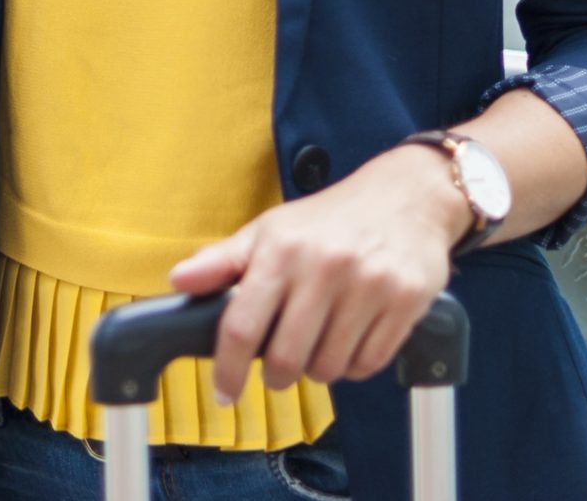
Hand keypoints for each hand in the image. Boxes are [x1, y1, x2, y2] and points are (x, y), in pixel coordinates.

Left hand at [167, 146, 467, 399]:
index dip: (228, 369)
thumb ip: (223, 260)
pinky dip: (354, 365)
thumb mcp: (270, 230)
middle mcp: (324, 266)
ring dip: (318, 369)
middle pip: (285, 358)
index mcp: (282, 249)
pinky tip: (350, 341)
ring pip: (329, 367)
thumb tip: (179, 280)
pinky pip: (369, 364)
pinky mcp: (406, 302)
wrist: (405, 196)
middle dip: (277, 375)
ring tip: (319, 344)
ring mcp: (369, 285)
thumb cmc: (329, 219)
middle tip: (279, 368)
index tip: (225, 391)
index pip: (242, 326)